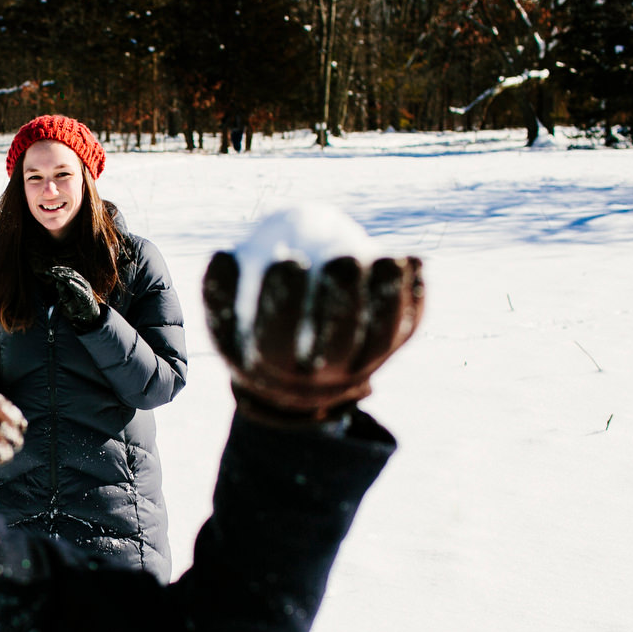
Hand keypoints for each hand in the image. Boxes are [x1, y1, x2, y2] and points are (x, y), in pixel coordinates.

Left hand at [41, 265, 102, 328]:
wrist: (88, 315)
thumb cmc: (77, 305)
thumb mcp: (66, 298)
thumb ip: (62, 291)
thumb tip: (58, 282)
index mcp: (78, 281)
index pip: (68, 272)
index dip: (58, 270)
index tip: (48, 271)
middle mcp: (82, 282)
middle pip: (71, 273)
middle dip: (60, 271)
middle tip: (50, 271)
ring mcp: (86, 288)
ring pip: (76, 278)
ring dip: (65, 276)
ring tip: (57, 275)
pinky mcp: (87, 295)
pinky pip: (80, 289)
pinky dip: (74, 285)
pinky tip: (68, 282)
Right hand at [202, 252, 423, 422]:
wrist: (299, 369)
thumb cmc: (253, 328)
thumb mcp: (227, 319)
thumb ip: (219, 291)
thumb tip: (224, 257)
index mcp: (275, 367)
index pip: (278, 342)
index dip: (284, 303)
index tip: (287, 260)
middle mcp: (323, 374)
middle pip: (336, 346)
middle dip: (341, 304)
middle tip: (341, 260)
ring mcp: (363, 361)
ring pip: (380, 339)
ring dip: (386, 299)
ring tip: (385, 259)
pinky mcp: (393, 344)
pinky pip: (408, 324)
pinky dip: (413, 294)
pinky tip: (409, 259)